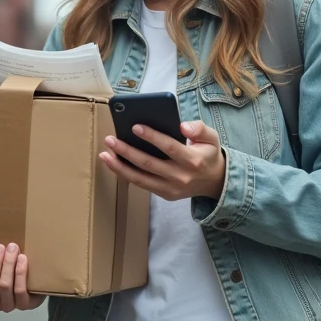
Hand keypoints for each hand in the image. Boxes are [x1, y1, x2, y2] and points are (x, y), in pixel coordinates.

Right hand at [0, 247, 45, 311]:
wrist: (37, 280)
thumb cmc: (7, 272)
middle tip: (2, 246)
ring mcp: (13, 305)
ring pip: (6, 286)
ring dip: (9, 265)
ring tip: (13, 248)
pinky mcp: (28, 304)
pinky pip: (20, 290)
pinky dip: (20, 273)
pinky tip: (23, 259)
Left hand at [99, 120, 226, 201]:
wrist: (215, 182)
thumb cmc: (208, 154)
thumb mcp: (212, 138)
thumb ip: (199, 129)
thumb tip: (183, 126)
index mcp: (193, 160)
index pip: (170, 147)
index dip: (152, 137)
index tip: (135, 127)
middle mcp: (180, 177)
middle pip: (149, 164)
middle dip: (127, 151)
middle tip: (110, 139)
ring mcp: (171, 188)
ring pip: (140, 178)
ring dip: (120, 166)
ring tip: (105, 154)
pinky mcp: (164, 194)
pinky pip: (141, 184)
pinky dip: (125, 174)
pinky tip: (113, 163)